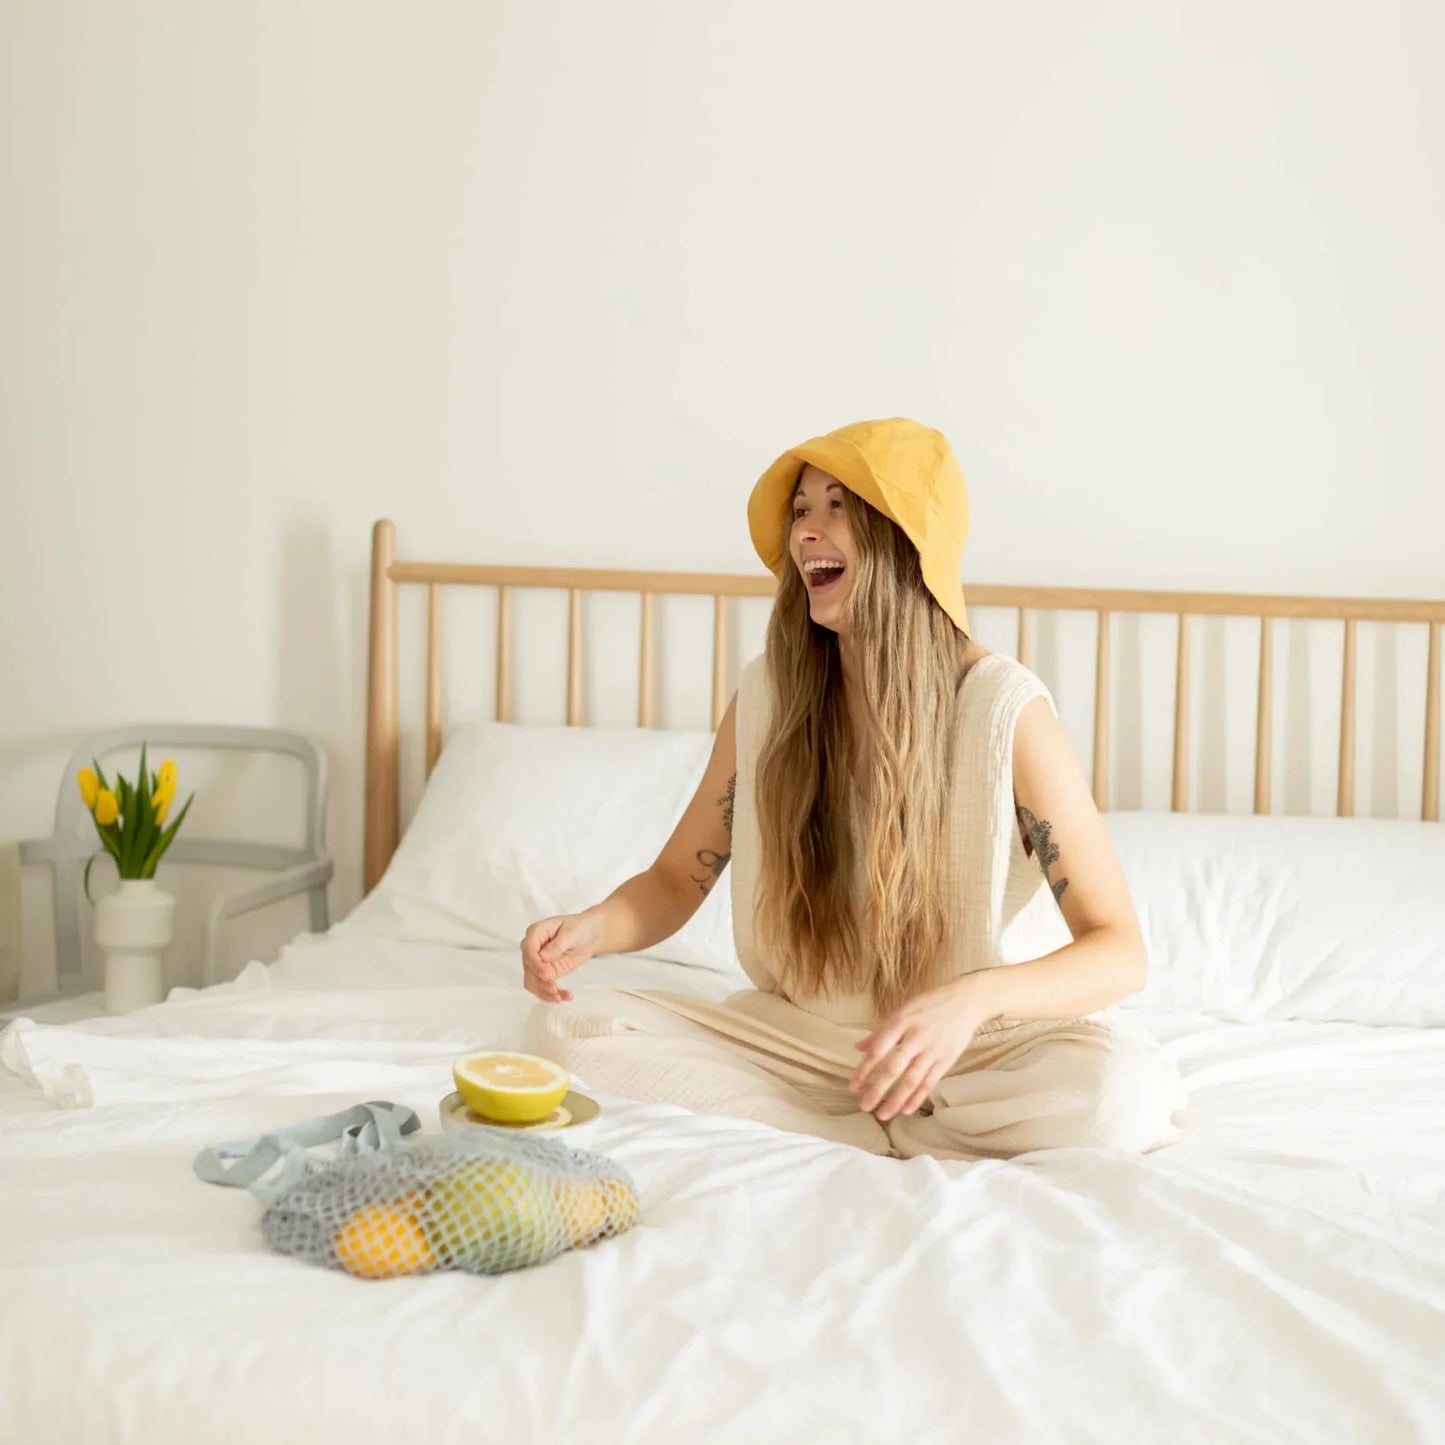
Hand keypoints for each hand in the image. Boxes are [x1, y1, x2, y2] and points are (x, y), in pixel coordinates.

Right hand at [520, 910, 604, 1001]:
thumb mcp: (572, 933)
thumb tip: (543, 957)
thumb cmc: (579, 928)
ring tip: (560, 997)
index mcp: (536, 932)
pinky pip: (541, 986)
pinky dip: (550, 995)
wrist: (588, 935)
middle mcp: (532, 948)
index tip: (546, 976)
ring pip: (531, 981)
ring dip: (544, 992)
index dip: (535, 964)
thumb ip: (557, 945)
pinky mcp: (544, 973)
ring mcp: (536, 962)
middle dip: (540, 982)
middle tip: (555, 990)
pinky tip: (563, 997)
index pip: (529, 950)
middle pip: (528, 968)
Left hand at [849, 976, 993, 1121]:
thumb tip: (858, 1047)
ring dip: (896, 1099)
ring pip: (912, 1079)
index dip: (864, 1070)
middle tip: (864, 1107)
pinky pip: (930, 1082)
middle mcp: (916, 1037)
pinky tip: (906, 1110)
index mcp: (900, 1022)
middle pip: (894, 1068)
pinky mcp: (946, 1059)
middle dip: (877, 1090)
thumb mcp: (903, 1010)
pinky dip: (917, 1097)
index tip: (853, 1087)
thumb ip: (881, 1031)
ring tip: (882, 1114)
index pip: (878, 1050)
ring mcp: (932, 1050)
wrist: (965, 1001)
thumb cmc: (929, 1004)